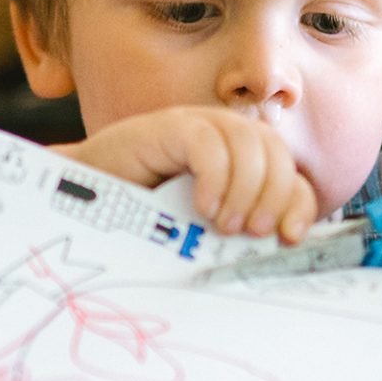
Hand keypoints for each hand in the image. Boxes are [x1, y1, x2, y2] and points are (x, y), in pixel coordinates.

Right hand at [58, 107, 317, 241]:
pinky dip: (214, 176)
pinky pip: (207, 141)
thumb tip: (276, 255)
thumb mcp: (200, 231)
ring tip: (224, 224)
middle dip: (274, 195)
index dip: (299, 203)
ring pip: (248, 142)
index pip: (290, 174)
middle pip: (276, 152)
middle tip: (253, 232)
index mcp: (242, 163)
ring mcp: (198, 126)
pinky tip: (201, 206)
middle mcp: (226, 137)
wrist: (82, 201)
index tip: (289, 238)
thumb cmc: (143, 220)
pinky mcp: (169, 126)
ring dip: (246, 188)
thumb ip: (234, 233)